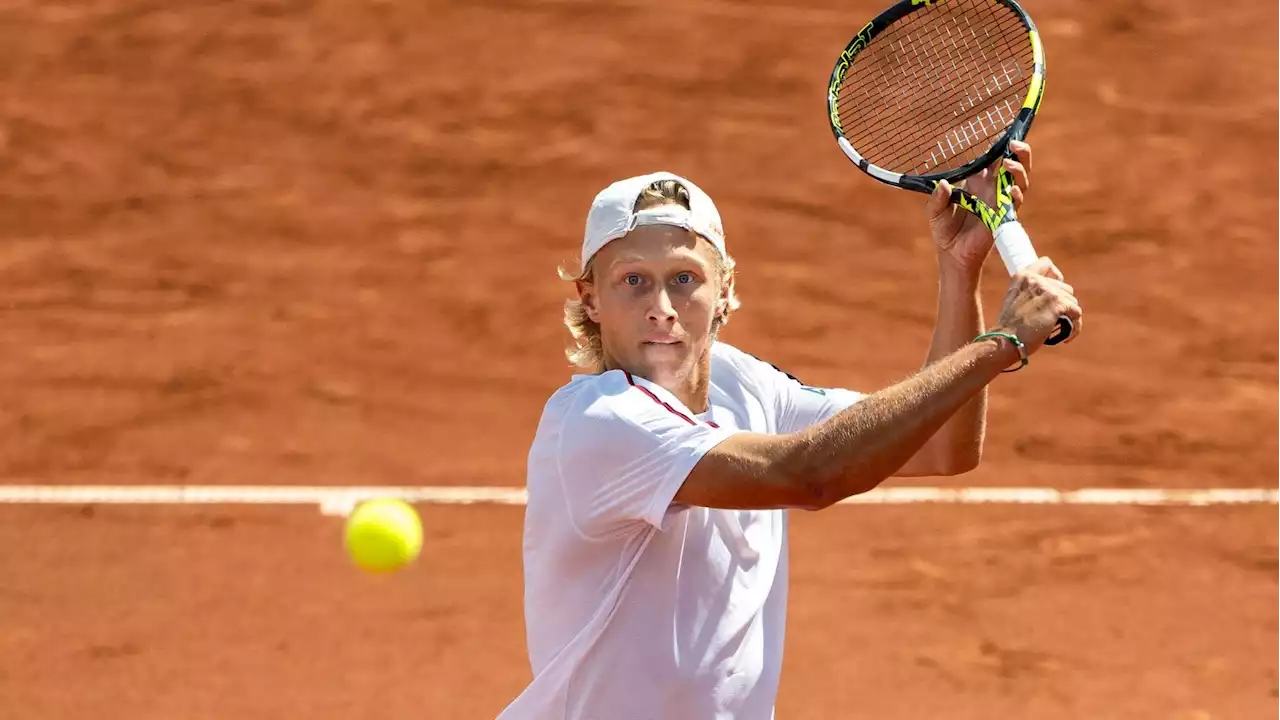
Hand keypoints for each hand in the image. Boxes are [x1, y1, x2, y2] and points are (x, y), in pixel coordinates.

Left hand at [926, 140, 1032, 275]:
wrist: (952, 253)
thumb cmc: (945, 229)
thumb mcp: (935, 212)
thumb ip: (937, 198)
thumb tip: (942, 185)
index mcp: (978, 181)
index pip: (994, 158)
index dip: (1002, 145)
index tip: (1005, 134)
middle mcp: (993, 188)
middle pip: (1015, 165)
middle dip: (1020, 152)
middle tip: (1014, 144)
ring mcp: (1001, 202)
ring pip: (1020, 180)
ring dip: (1018, 170)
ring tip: (1009, 164)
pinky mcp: (1004, 217)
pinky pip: (1015, 203)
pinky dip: (1016, 194)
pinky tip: (1011, 190)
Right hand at [992, 256, 1081, 353]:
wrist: (1005, 341)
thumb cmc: (1010, 327)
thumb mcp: (1014, 300)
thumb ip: (1030, 292)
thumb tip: (1054, 296)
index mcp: (1023, 276)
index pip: (1046, 263)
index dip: (1055, 275)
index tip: (1055, 291)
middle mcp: (1036, 279)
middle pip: (1064, 287)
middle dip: (1062, 304)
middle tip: (1053, 320)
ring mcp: (1048, 290)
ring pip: (1072, 301)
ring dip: (1068, 316)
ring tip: (1058, 329)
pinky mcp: (1058, 303)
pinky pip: (1076, 313)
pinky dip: (1075, 327)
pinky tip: (1065, 337)